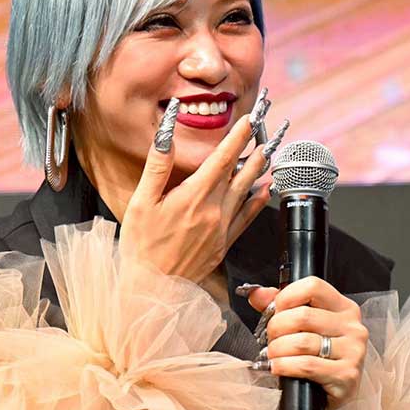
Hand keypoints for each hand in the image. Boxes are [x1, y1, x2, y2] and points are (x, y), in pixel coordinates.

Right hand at [120, 104, 271, 282]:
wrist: (151, 289)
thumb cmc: (141, 247)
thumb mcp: (140, 202)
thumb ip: (157, 166)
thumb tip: (166, 135)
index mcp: (193, 197)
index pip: (222, 159)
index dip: (237, 137)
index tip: (249, 120)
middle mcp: (213, 211)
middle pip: (240, 173)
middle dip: (254, 148)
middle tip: (267, 130)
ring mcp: (221, 229)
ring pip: (247, 193)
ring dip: (259, 171)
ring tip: (269, 153)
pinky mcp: (223, 245)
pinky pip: (246, 218)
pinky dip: (259, 202)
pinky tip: (266, 191)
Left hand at [247, 277, 367, 408]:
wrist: (333, 393)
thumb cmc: (319, 357)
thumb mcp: (304, 327)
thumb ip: (281, 306)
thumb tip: (256, 294)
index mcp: (343, 308)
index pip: (313, 286)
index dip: (286, 297)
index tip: (275, 311)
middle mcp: (353, 327)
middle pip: (303, 316)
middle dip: (276, 328)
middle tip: (270, 339)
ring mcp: (353, 352)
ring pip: (302, 342)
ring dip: (278, 350)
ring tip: (273, 355)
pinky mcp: (346, 376)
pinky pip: (306, 366)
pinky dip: (285, 366)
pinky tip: (278, 368)